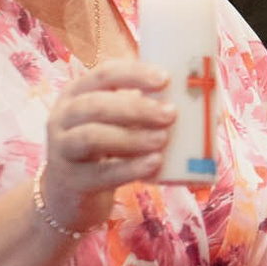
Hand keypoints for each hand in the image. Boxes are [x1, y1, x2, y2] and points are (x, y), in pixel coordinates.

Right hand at [39, 62, 172, 229]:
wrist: (68, 192)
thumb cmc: (103, 145)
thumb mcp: (114, 120)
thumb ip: (144, 107)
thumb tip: (203, 98)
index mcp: (77, 93)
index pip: (104, 74)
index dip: (134, 73)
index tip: (166, 78)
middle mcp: (64, 117)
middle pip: (96, 105)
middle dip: (136, 107)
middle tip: (171, 114)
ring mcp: (63, 149)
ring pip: (93, 137)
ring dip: (132, 137)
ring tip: (163, 139)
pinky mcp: (72, 181)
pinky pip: (101, 173)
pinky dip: (130, 168)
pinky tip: (154, 164)